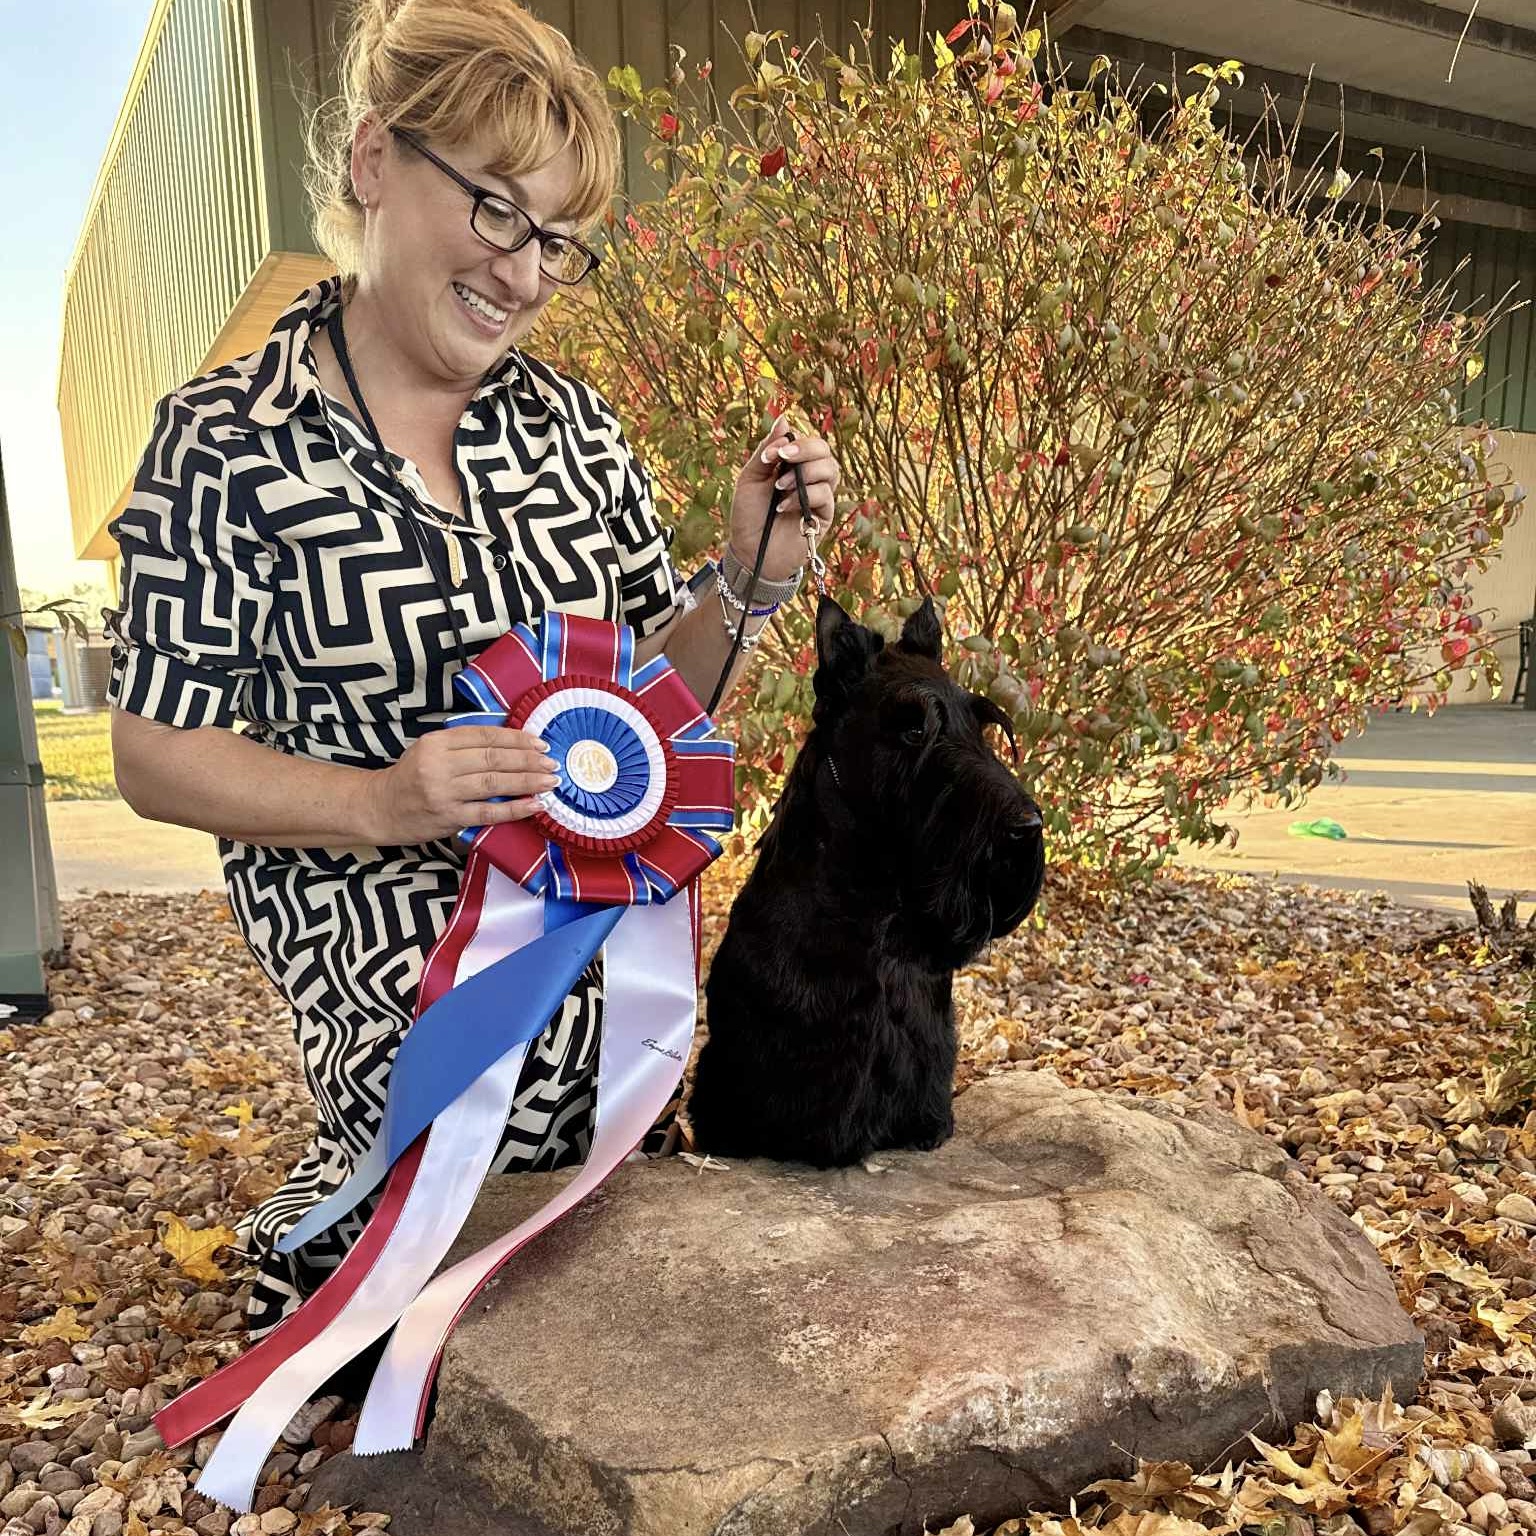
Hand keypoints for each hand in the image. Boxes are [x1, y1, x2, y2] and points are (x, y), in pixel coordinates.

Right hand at [362, 726, 558, 844]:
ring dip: (527, 781)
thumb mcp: (429, 749)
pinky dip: (515, 809)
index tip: (539, 742)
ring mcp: (444, 793)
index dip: (516, 738)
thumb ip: (463, 744)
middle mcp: (439, 765)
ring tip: (550, 780)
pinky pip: (489, 813)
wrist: (379, 808)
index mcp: (436, 742)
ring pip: (494, 783)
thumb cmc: (411, 777)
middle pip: (493, 758)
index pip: (485, 736)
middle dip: (528, 759)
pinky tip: (534, 804)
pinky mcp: (449, 818)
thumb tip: (510, 742)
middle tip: (552, 762)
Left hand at [728, 415, 839, 581]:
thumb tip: (784, 418)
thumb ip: (766, 450)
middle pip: (824, 450)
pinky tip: (784, 506)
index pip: (806, 441)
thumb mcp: (750, 478)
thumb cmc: (748, 515)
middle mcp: (809, 478)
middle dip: (806, 449)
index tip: (770, 455)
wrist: (749, 552)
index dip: (793, 442)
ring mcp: (818, 497)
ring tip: (780, 487)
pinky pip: (826, 496)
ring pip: (831, 470)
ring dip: (805, 473)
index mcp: (792, 466)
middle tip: (784, 458)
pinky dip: (804, 497)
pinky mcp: (823, 517)